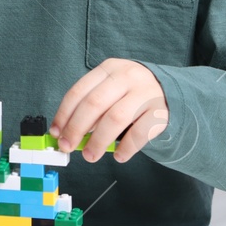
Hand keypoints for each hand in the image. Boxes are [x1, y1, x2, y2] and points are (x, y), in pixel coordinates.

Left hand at [49, 59, 168, 163]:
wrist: (169, 92)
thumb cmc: (129, 94)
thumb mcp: (110, 90)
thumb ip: (90, 108)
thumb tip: (66, 134)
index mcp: (109, 69)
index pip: (79, 91)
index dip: (64, 114)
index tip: (56, 133)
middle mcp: (127, 77)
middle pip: (94, 104)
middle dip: (76, 128)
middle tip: (67, 147)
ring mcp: (146, 93)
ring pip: (115, 118)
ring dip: (98, 141)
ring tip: (91, 156)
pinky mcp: (160, 112)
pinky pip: (139, 133)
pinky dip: (126, 148)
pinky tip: (119, 156)